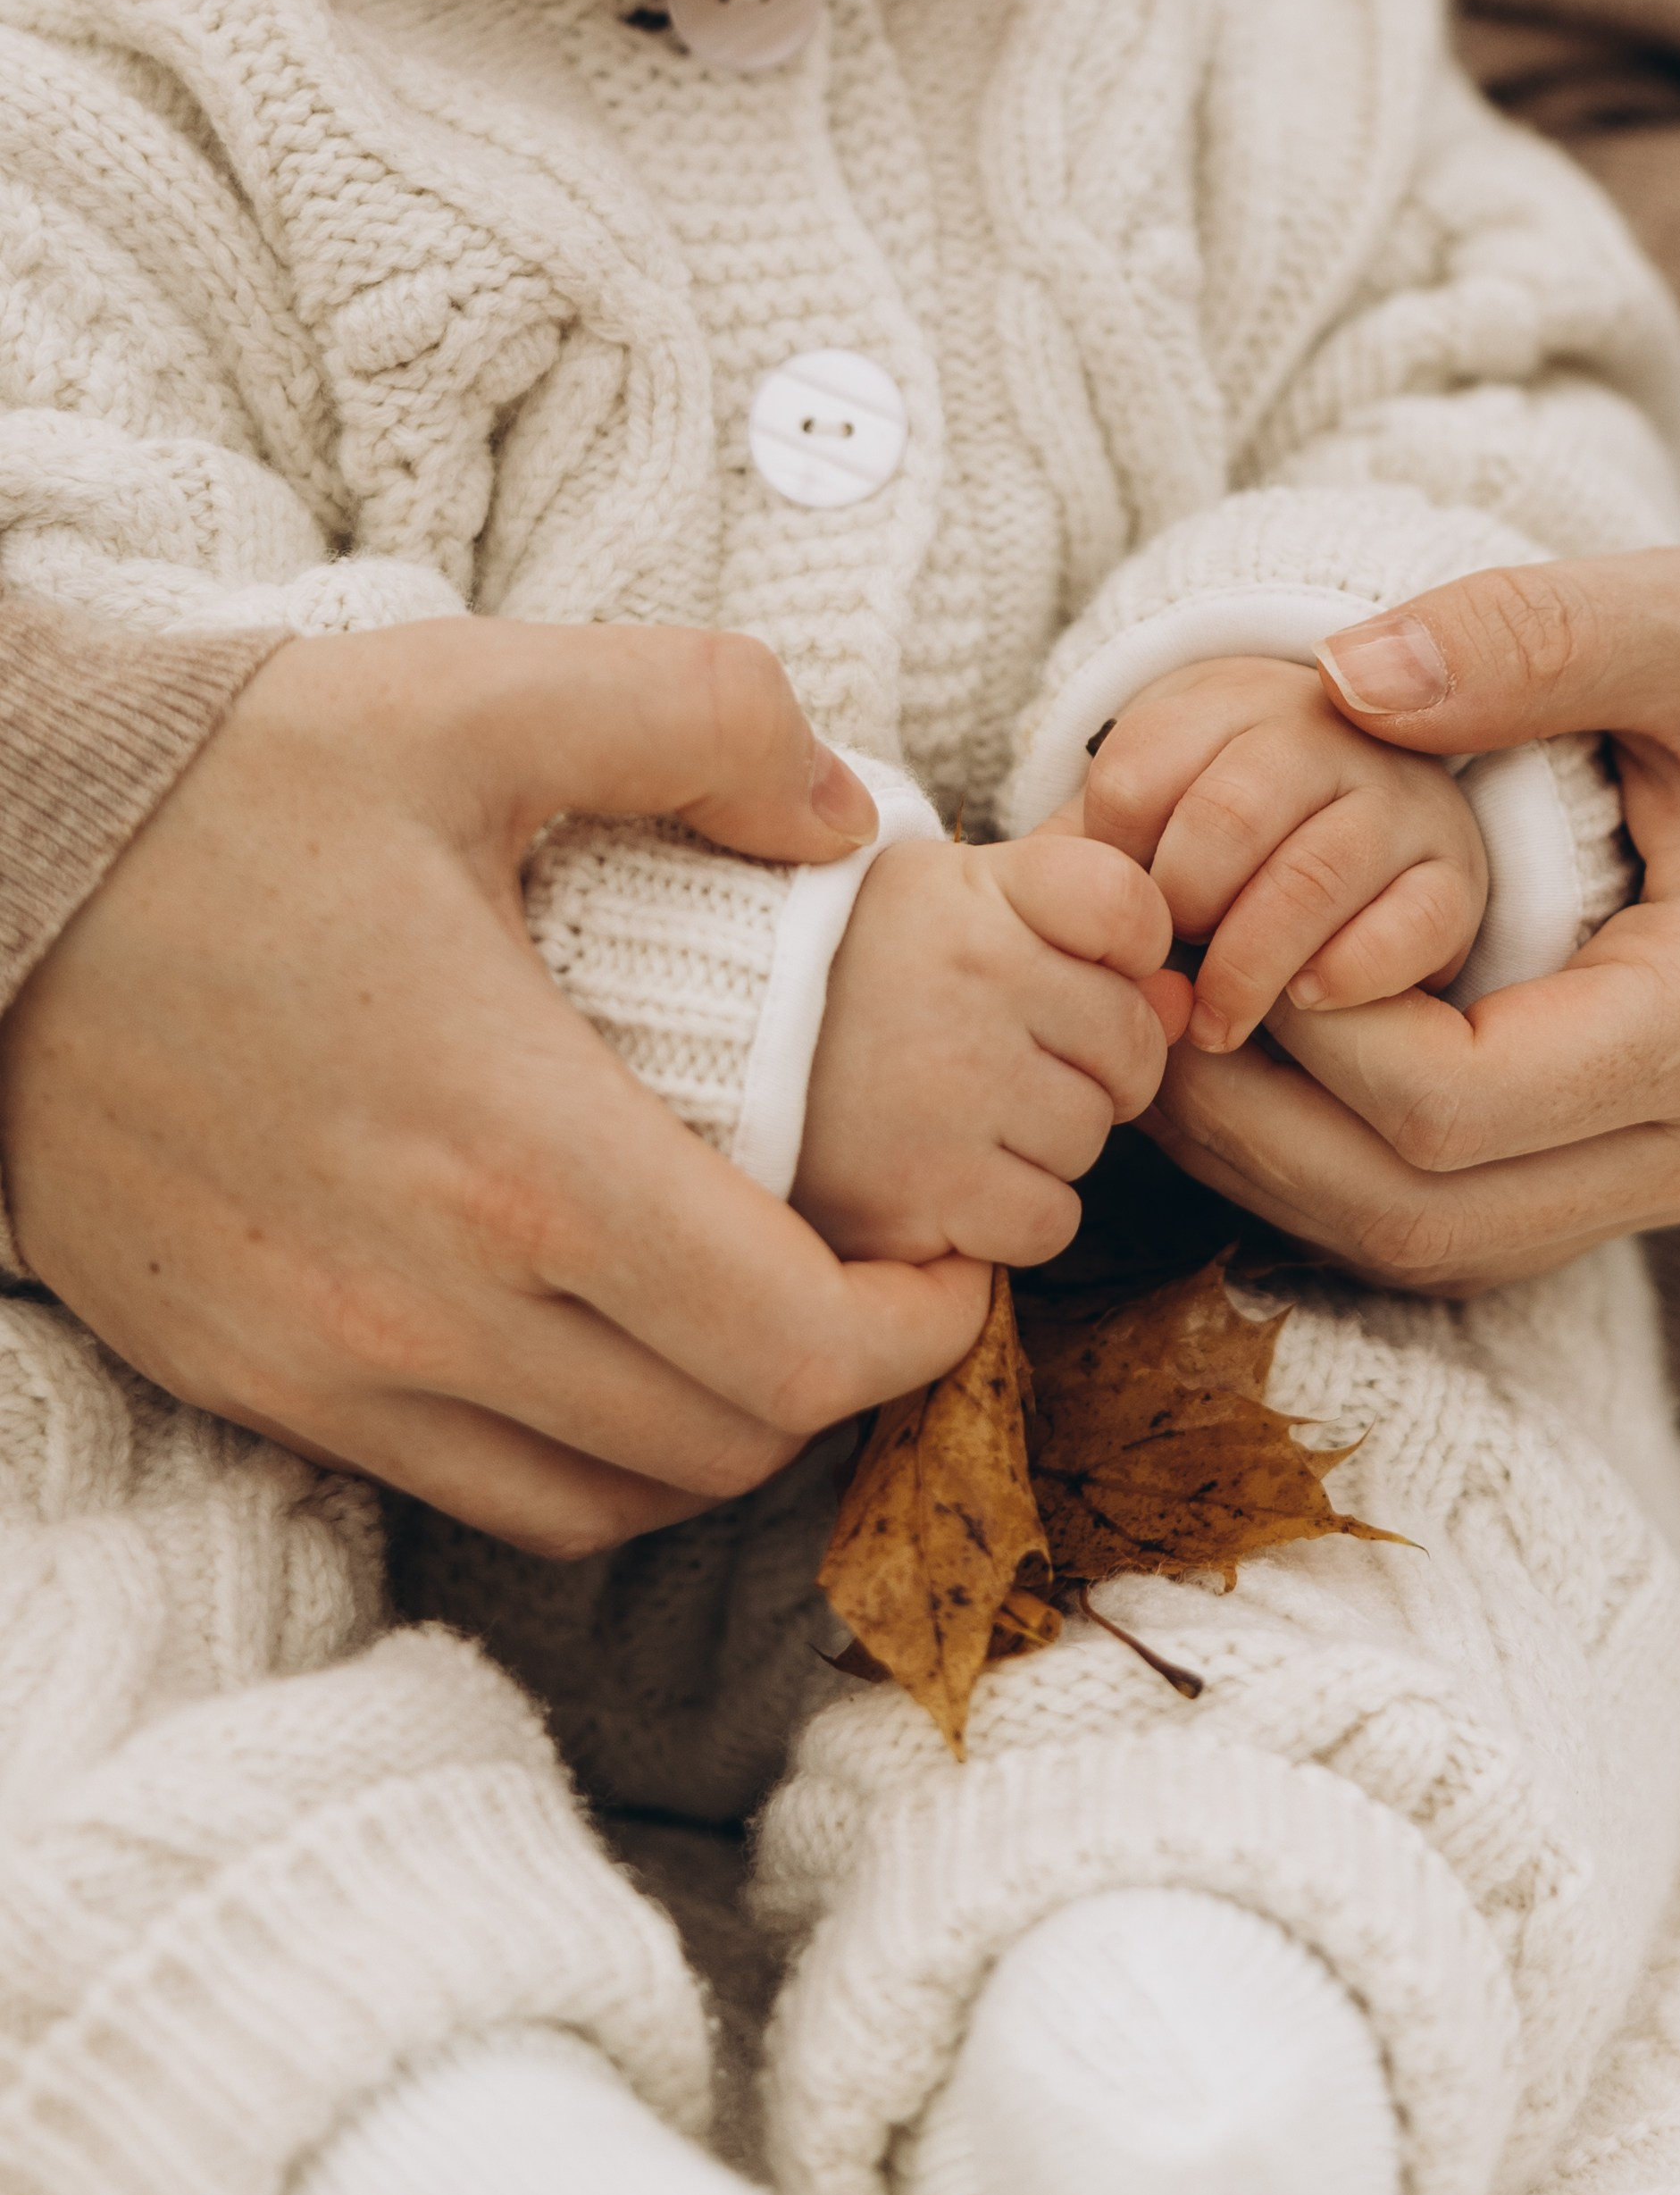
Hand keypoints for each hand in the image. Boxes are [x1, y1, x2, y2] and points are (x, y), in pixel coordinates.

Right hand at [0, 619, 989, 1558]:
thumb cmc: (219, 790)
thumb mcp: (469, 695)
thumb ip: (699, 716)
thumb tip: (839, 816)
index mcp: (516, 1151)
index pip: (792, 1346)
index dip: (914, 1332)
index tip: (946, 1264)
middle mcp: (426, 1305)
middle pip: (722, 1444)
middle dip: (841, 1377)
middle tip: (877, 1285)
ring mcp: (326, 1369)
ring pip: (605, 1500)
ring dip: (719, 1433)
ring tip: (756, 1324)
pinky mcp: (248, 1385)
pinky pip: (472, 1492)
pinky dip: (583, 1460)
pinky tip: (604, 1354)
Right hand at [793, 833, 1186, 1265]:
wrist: (693, 1068)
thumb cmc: (841, 984)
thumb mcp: (943, 909)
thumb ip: (1078, 932)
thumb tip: (1188, 1003)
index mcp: (966, 893)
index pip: (1126, 905)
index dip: (1126, 948)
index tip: (1073, 966)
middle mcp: (963, 980)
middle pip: (1132, 1039)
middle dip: (1093, 1065)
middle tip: (1001, 1060)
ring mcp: (944, 1090)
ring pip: (1093, 1135)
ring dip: (1047, 1144)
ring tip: (956, 1117)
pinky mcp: (923, 1193)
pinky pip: (1048, 1219)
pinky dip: (1011, 1216)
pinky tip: (947, 1179)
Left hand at [1079, 657, 1487, 1049]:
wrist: (1371, 829)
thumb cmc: (1225, 841)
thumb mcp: (1152, 812)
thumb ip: (1093, 850)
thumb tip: (1056, 915)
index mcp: (1226, 703)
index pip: (1138, 772)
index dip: (1110, 861)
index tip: (1113, 914)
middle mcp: (1325, 732)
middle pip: (1225, 818)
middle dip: (1181, 910)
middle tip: (1165, 971)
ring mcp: (1399, 802)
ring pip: (1311, 876)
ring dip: (1248, 964)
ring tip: (1217, 1023)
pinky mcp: (1455, 879)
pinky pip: (1407, 927)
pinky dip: (1345, 975)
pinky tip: (1304, 1004)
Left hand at [1143, 552, 1679, 1291]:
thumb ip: (1525, 641)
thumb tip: (1340, 676)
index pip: (1455, 1106)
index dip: (1304, 1031)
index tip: (1210, 925)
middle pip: (1416, 1214)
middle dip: (1247, 1123)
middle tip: (1131, 1007)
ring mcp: (1658, 1178)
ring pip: (1418, 1243)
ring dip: (1269, 1160)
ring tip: (1160, 1036)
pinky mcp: (1616, 1174)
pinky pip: (1443, 1219)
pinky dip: (1327, 1160)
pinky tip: (1250, 1061)